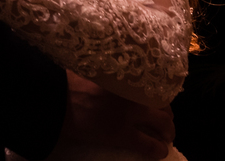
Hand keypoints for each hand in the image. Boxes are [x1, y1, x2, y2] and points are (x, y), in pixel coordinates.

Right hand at [57, 72, 174, 158]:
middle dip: (167, 116)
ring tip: (166, 138)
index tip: (158, 101)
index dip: (159, 95)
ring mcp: (129, 114)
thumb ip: (108, 74)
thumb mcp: (94, 71)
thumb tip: (109, 75)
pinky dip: (157, 150)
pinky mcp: (122, 134)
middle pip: (162, 104)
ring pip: (162, 123)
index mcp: (125, 76)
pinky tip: (160, 153)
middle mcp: (132, 93)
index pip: (153, 83)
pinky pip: (148, 144)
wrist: (57, 99)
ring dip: (167, 132)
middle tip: (165, 123)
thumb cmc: (69, 82)